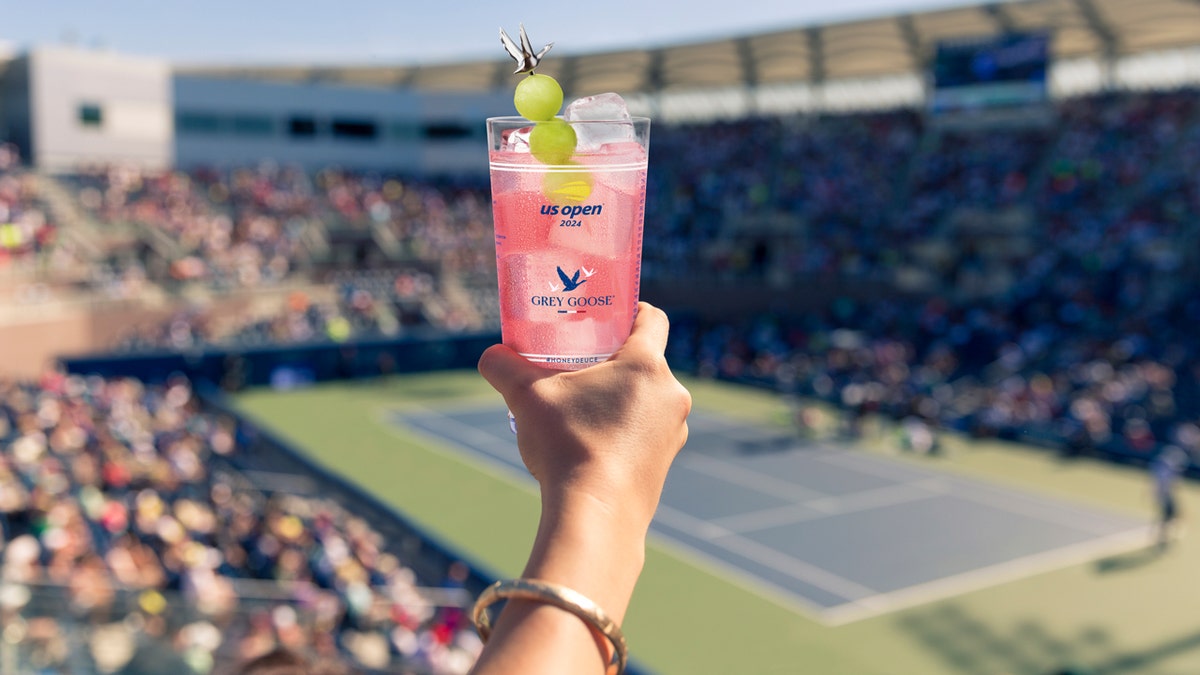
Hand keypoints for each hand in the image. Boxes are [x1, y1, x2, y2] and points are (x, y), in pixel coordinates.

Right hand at [478, 302, 690, 529]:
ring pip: (647, 400)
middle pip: (646, 362)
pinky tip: (591, 446)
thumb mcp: (526, 397)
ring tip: (582, 412)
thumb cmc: (567, 446)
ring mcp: (674, 431)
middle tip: (580, 367)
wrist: (596, 516)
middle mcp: (672, 394)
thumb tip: (489, 356)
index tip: (609, 318)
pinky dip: (624, 432)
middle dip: (614, 362)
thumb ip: (504, 367)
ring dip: (619, 400)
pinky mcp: (666, 463)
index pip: (653, 319)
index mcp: (646, 365)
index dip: (632, 311)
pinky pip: (647, 434)